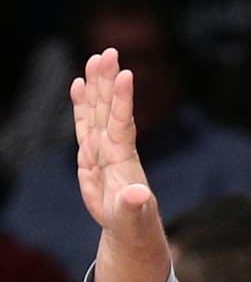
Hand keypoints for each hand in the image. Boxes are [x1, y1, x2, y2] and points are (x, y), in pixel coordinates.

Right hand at [71, 48, 168, 281]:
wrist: (130, 229)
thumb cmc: (134, 225)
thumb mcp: (132, 219)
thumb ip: (133, 207)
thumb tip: (138, 195)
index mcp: (123, 161)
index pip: (123, 125)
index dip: (123, 101)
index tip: (127, 74)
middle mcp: (115, 149)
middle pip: (110, 110)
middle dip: (108, 82)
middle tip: (109, 52)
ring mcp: (103, 150)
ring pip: (98, 112)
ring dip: (97, 86)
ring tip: (96, 58)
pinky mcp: (92, 155)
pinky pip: (85, 124)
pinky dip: (82, 105)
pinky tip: (80, 83)